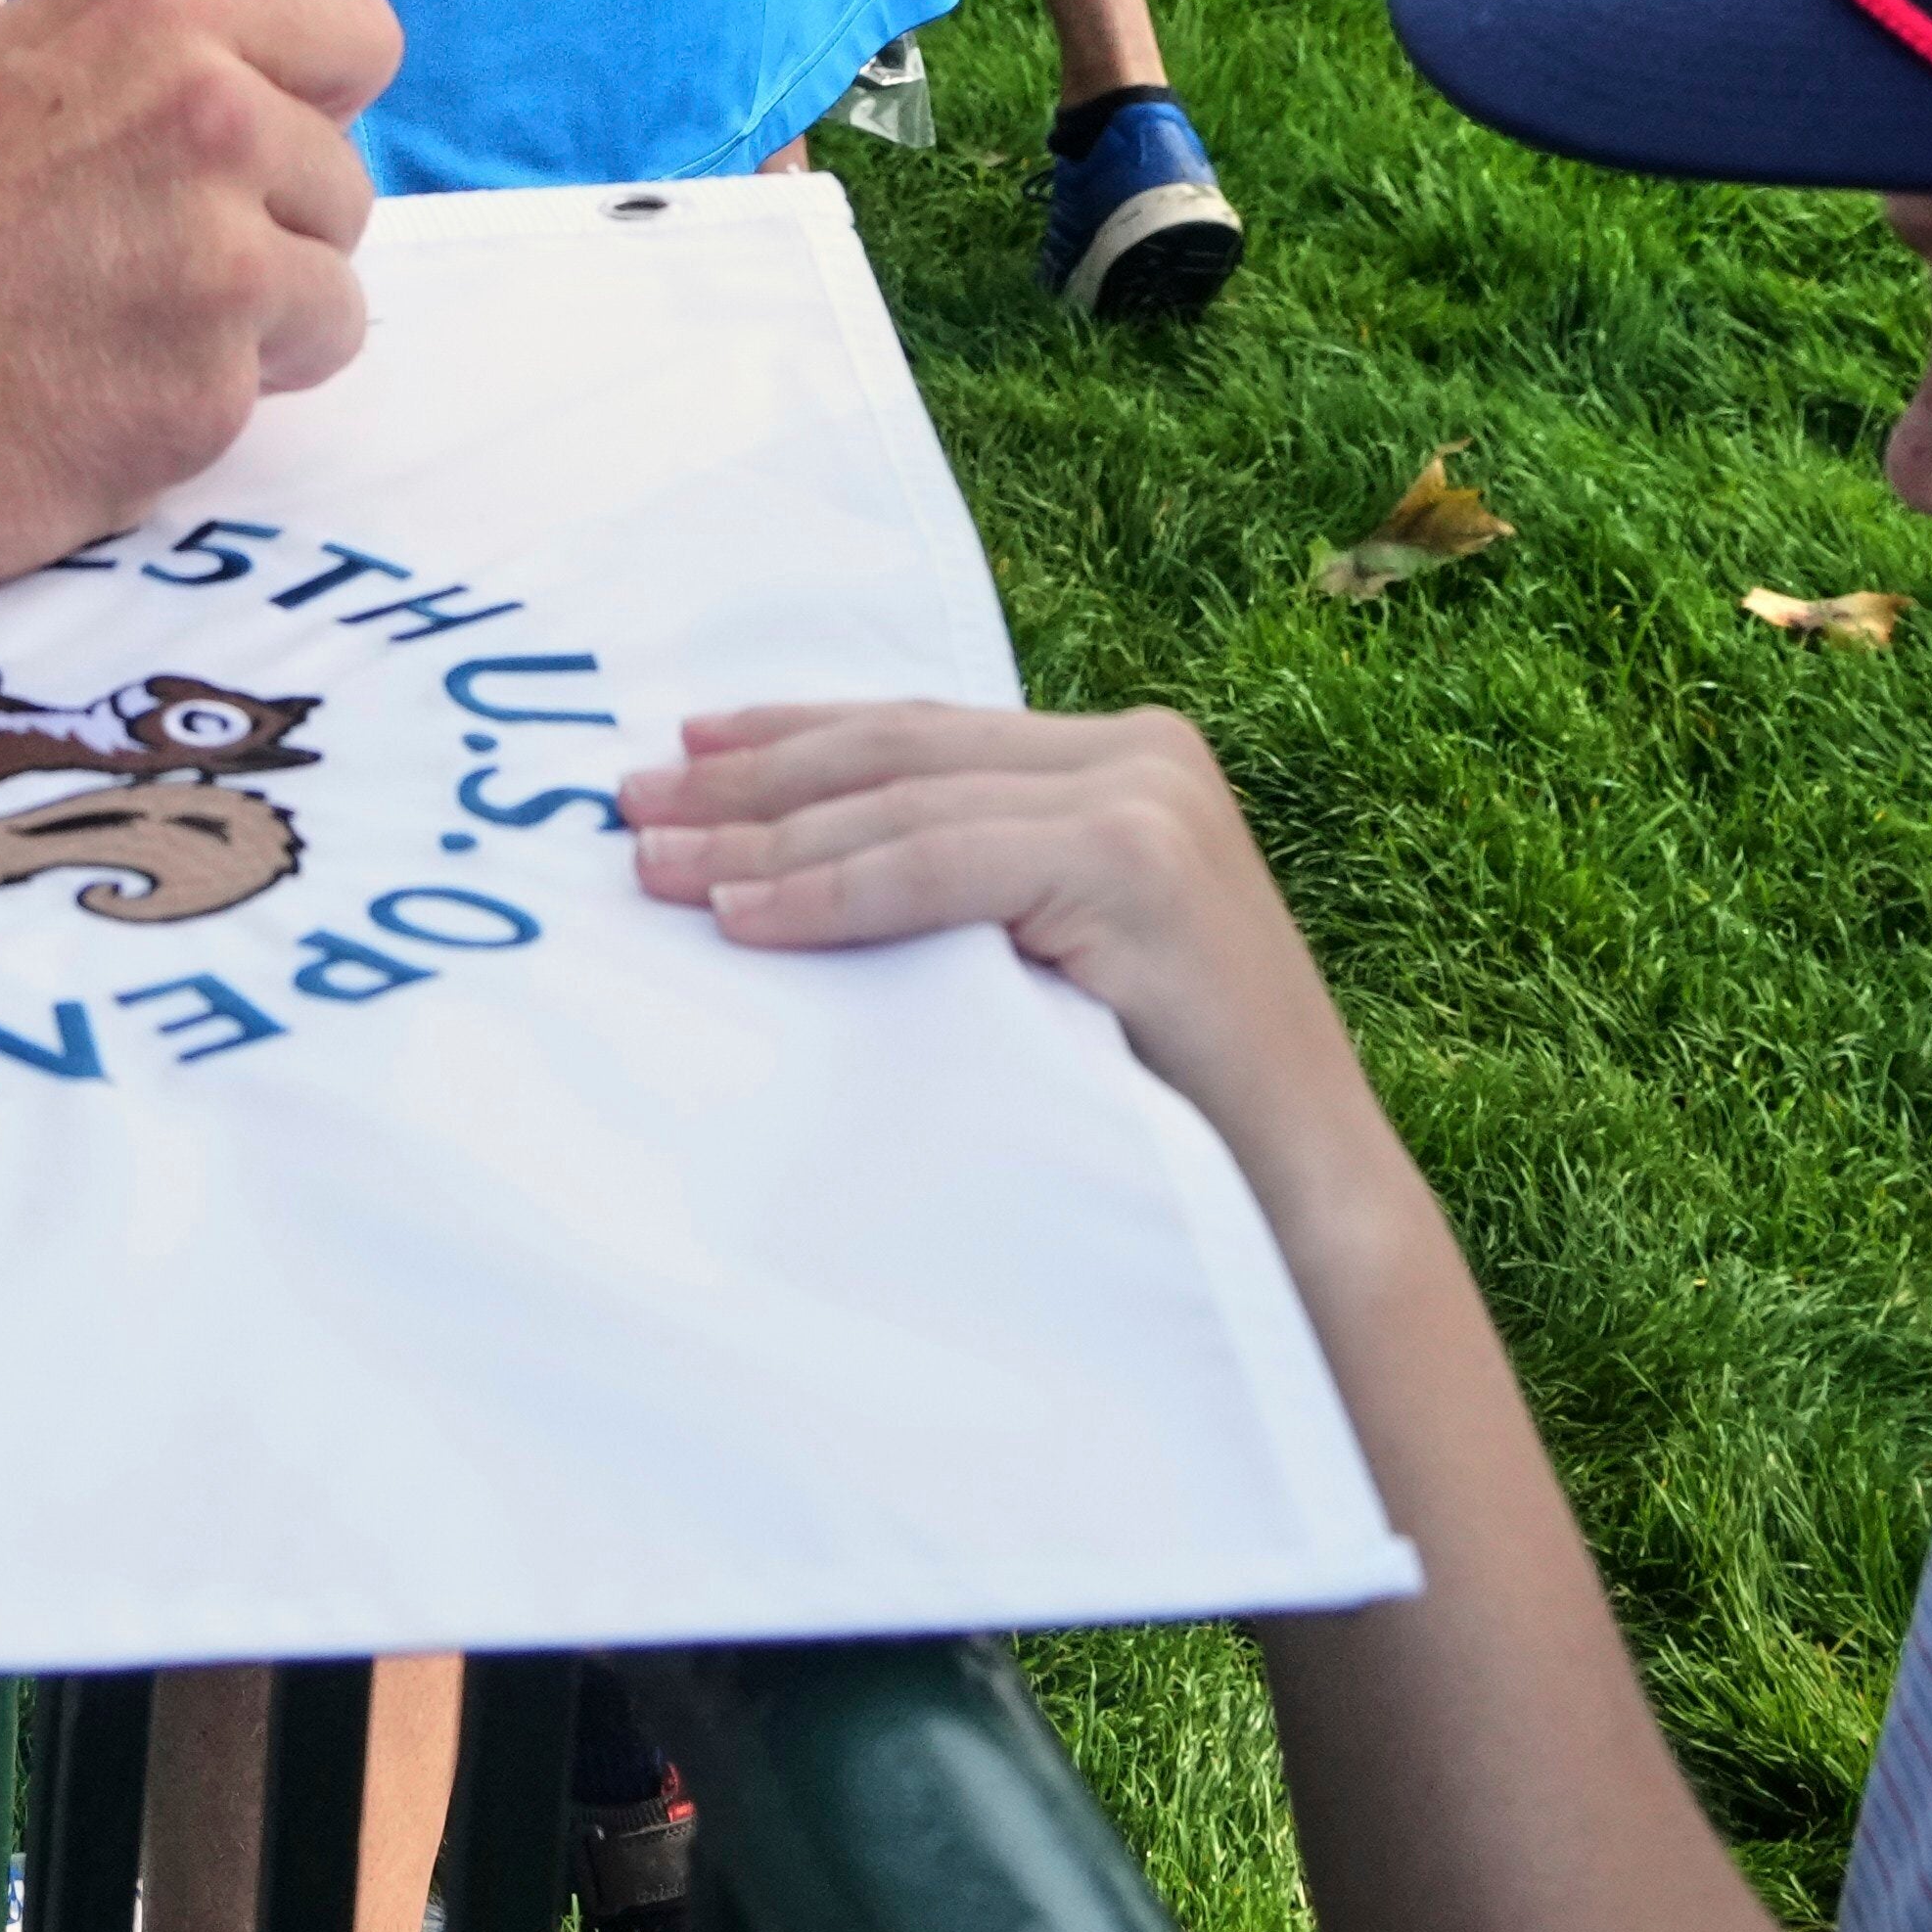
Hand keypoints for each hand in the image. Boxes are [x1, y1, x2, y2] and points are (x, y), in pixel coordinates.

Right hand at [0, 0, 391, 598]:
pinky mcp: (203, 398)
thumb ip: (128, 86)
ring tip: (105, 352)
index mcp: (155, 14)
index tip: (246, 154)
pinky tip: (68, 417)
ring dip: (242, 341)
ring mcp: (221, 264)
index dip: (308, 102)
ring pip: (326, 308)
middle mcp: (213, 119)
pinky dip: (177, 423)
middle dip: (265, 237)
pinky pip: (252, 412)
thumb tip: (237, 115)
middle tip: (133, 278)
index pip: (357, 35)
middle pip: (341, 187)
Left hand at [628, 703, 1375, 1136]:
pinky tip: (744, 915)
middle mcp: (1140, 753)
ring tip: (657, 866)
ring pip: (904, 805)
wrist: (1302, 1201)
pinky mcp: (1137, 860)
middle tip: (630, 807)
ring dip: (763, 838)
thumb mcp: (1054, 954)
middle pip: (898, 753)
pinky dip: (830, 891)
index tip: (682, 749)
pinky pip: (939, 867)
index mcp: (1125, 758)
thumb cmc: (1166, 1100)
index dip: (792, 735)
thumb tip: (783, 862)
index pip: (921, 730)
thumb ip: (971, 887)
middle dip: (751, 780)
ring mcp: (1145, 798)